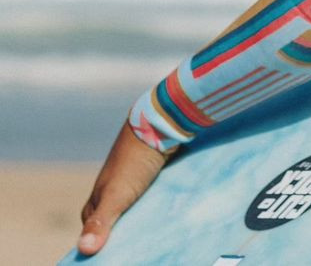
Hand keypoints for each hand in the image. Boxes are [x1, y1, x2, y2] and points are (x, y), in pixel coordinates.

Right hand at [76, 120, 168, 255]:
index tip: (113, 259)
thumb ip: (101, 222)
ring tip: (150, 238)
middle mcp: (110, 192)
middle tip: (135, 252)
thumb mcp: (117, 194)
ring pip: (131, 212)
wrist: (161, 124)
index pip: (93, 233)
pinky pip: (147, 200)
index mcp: (96, 200)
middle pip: (113, 224)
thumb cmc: (135, 161)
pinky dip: (151, 210)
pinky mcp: (149, 176)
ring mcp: (129, 183)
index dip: (99, 248)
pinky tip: (162, 219)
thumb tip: (83, 250)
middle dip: (120, 237)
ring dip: (138, 224)